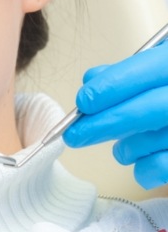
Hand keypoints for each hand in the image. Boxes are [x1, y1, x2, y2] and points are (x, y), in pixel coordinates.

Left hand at [63, 41, 167, 188]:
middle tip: (74, 136)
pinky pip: (167, 167)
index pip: (143, 71)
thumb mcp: (158, 62)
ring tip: (120, 150)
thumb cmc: (167, 83)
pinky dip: (147, 169)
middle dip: (105, 124)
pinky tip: (140, 164)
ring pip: (157, 140)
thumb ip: (127, 70)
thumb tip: (90, 81)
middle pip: (148, 109)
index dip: (110, 87)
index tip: (82, 102)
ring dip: (127, 148)